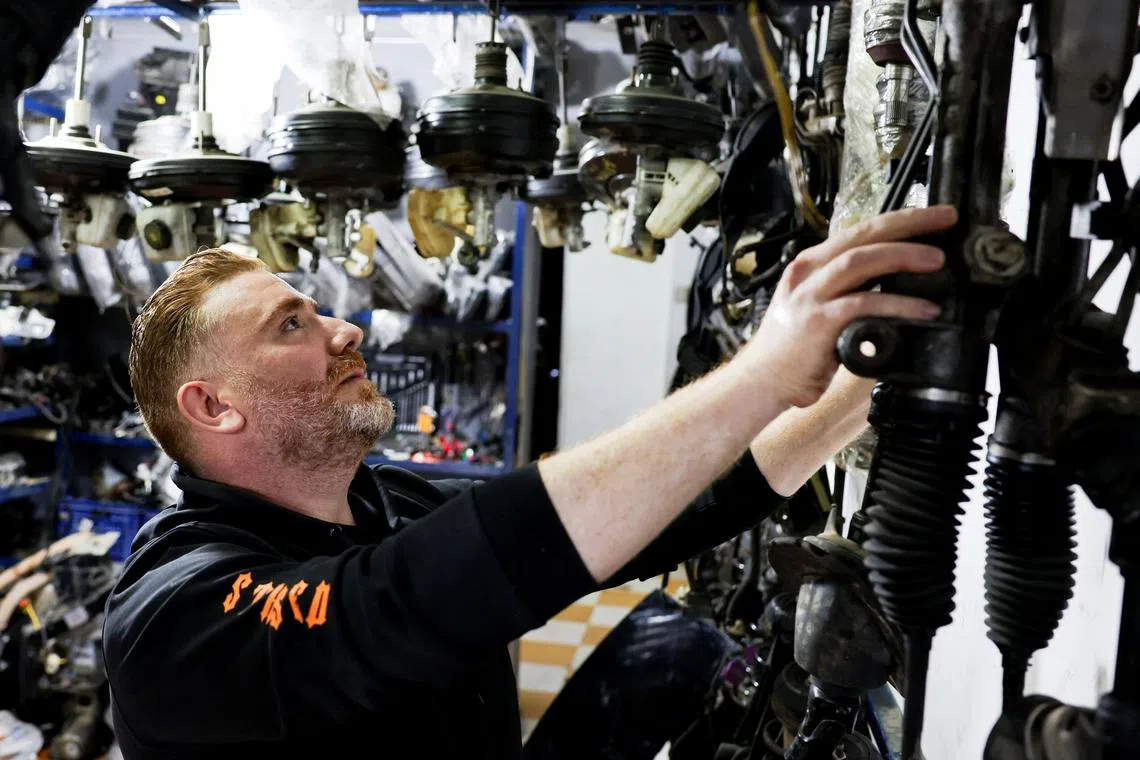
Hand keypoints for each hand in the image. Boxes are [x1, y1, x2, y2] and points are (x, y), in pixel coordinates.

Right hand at [741, 205, 957, 407]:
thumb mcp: (819, 308)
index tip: (934, 216)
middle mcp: (808, 273)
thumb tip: (898, 289)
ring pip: (860, 261)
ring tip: (938, 260)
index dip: (899, 220)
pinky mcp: (817, 322)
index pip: (859, 231)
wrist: (761, 381)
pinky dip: (897, 305)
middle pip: (863, 235)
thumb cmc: (793, 351)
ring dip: (903, 256)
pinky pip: (863, 304)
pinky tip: (923, 311)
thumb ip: (850, 293)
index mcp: (811, 265)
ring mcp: (810, 296)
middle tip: (945, 219)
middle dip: (909, 223)